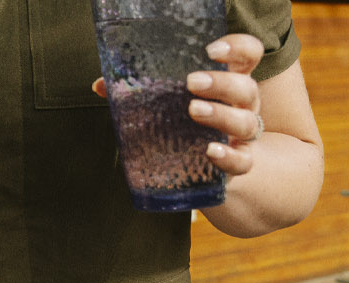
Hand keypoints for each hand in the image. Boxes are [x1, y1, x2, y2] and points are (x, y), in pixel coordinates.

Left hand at [90, 33, 265, 176]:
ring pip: (248, 123)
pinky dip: (228, 156)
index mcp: (228, 82)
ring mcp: (243, 136)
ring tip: (193, 110)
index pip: (247, 55)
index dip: (236, 48)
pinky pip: (243, 161)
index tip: (210, 49)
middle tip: (192, 82)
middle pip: (246, 88)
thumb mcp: (166, 103)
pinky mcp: (238, 163)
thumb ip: (139, 91)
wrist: (205, 168)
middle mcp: (242, 106)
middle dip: (221, 83)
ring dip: (221, 115)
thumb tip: (100, 86)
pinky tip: (210, 151)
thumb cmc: (183, 124)